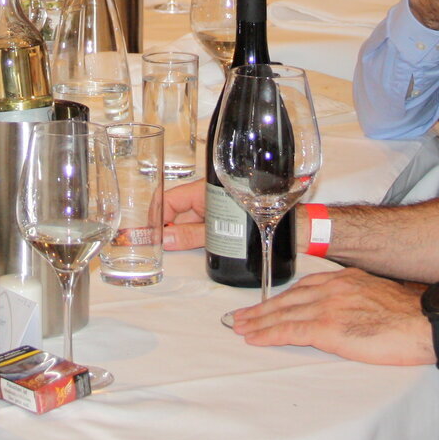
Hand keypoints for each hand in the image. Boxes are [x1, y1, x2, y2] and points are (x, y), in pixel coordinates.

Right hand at [164, 179, 316, 252]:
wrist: (295, 227)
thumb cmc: (264, 218)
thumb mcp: (217, 230)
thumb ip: (191, 235)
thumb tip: (165, 240)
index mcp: (203, 190)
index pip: (168, 198)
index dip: (154, 214)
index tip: (144, 231)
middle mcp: (207, 197)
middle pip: (175, 210)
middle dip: (163, 226)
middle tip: (150, 246)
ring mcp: (214, 209)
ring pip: (187, 220)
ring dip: (176, 234)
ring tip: (163, 249)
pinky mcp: (223, 219)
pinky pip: (200, 227)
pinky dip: (190, 237)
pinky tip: (184, 249)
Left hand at [230, 267, 431, 364]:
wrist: (425, 324)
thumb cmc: (411, 318)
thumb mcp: (378, 298)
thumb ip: (355, 301)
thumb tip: (345, 314)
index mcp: (345, 280)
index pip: (304, 287)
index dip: (281, 298)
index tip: (265, 304)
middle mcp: (333, 288)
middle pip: (288, 298)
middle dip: (262, 308)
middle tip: (241, 317)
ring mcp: (329, 306)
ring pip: (283, 313)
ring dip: (258, 322)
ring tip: (241, 328)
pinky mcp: (329, 327)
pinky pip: (291, 330)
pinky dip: (269, 334)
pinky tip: (256, 339)